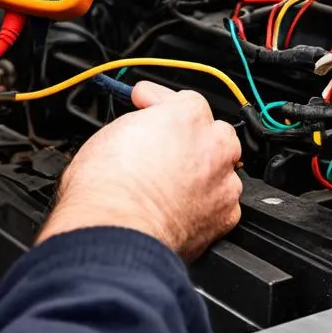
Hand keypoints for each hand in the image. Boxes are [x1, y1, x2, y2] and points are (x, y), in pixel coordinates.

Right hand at [37, 82, 242, 260]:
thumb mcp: (111, 132)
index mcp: (186, 117)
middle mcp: (212, 146)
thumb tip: (140, 128)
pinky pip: (221, 202)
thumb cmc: (107, 186)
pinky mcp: (224, 217)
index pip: (183, 99)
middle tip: (164, 145)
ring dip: (203, 171)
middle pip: (213, 131)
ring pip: (222, 168)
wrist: (116, 234)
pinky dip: (205, 203)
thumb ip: (140, 122)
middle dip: (192, 136)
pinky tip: (180, 206)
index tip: (148, 107)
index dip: (161, 103)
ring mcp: (223, 182)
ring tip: (172, 181)